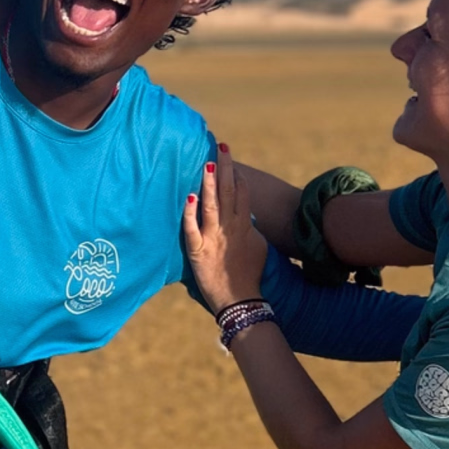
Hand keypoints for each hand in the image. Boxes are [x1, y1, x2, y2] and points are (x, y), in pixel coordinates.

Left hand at [183, 143, 271, 314]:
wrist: (241, 300)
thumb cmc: (250, 275)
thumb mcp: (259, 248)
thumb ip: (251, 229)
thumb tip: (249, 216)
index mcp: (245, 227)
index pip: (242, 195)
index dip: (237, 176)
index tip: (230, 160)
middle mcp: (230, 229)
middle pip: (229, 193)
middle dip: (225, 169)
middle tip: (221, 147)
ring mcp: (214, 239)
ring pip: (212, 206)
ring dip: (210, 184)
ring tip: (207, 164)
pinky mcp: (198, 251)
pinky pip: (193, 230)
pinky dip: (191, 214)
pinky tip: (189, 197)